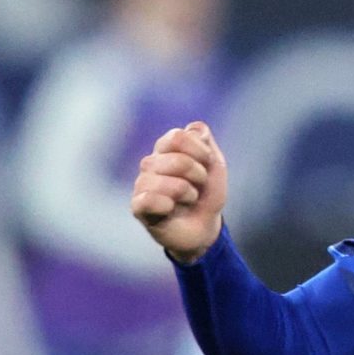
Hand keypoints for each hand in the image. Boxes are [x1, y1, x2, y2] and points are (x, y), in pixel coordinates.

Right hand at [130, 120, 227, 263]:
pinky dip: (167, 205)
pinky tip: (171, 209)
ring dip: (187, 193)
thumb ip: (206, 141)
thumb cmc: (206, 195)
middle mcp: (151, 163)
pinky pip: (148, 199)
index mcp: (166, 149)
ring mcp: (143, 184)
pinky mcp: (138, 206)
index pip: (178, 137)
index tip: (207, 164)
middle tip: (198, 187)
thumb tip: (194, 128)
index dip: (200, 151)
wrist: (205, 227)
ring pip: (165, 181)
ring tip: (188, 200)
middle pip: (177, 160)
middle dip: (198, 175)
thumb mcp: (215, 165)